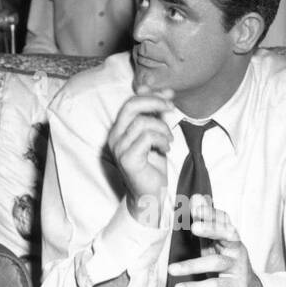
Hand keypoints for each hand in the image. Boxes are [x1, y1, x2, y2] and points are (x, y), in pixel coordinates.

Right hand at [107, 88, 175, 224]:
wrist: (150, 194)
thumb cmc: (152, 165)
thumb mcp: (157, 134)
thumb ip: (159, 114)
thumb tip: (167, 92)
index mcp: (119, 129)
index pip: (131, 101)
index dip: (151, 94)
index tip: (170, 95)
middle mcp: (114, 136)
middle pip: (131, 105)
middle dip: (155, 102)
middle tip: (171, 107)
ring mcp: (118, 148)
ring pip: (142, 122)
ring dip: (162, 129)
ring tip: (168, 141)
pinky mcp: (127, 158)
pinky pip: (147, 138)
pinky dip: (161, 140)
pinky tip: (165, 149)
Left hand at [167, 198, 264, 286]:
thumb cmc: (227, 263)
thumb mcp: (216, 241)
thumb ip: (206, 221)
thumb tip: (197, 196)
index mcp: (230, 236)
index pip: (223, 220)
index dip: (211, 212)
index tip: (196, 206)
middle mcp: (237, 249)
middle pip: (228, 235)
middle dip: (212, 229)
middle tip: (194, 227)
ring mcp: (238, 268)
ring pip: (217, 262)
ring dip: (192, 265)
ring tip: (170, 269)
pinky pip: (215, 286)